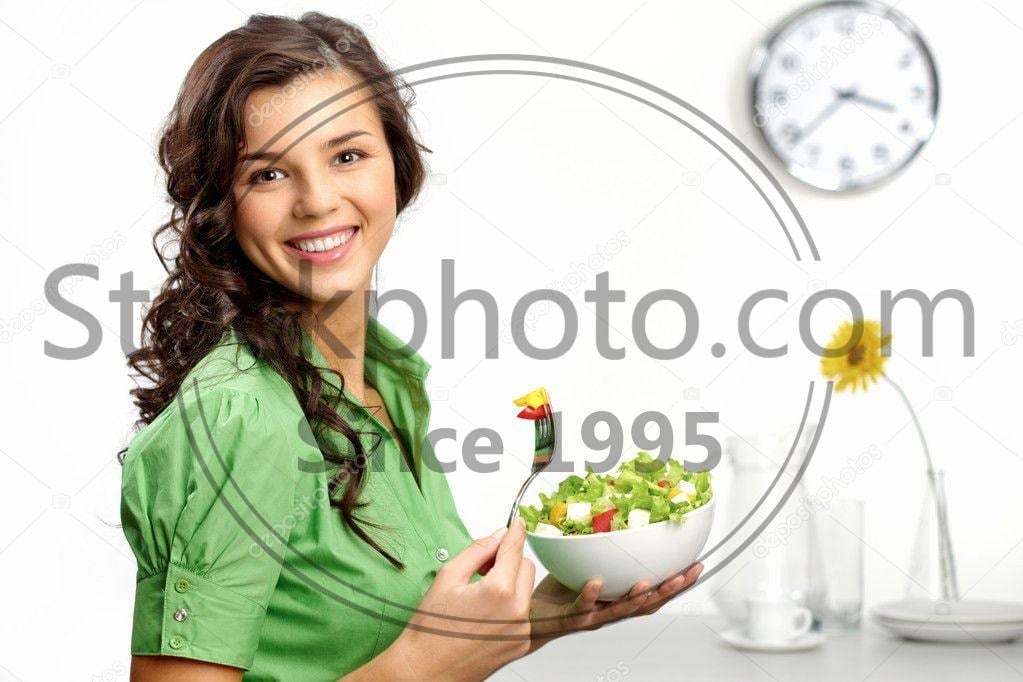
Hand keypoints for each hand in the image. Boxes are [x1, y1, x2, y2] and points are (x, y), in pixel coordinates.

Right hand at [385, 518, 534, 680]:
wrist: (427, 669)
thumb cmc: (432, 629)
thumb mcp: (448, 577)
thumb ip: (477, 551)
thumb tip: (497, 536)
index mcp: (499, 591)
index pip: (515, 549)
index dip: (515, 532)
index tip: (517, 523)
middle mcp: (517, 612)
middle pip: (526, 567)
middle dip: (508, 560)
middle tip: (482, 567)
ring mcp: (522, 631)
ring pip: (526, 590)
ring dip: (511, 583)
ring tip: (481, 592)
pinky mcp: (521, 645)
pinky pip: (523, 613)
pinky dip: (510, 605)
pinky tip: (485, 612)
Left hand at [526, 562, 702, 652]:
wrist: (529, 616)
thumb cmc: (558, 591)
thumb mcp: (585, 565)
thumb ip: (600, 548)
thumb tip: (612, 513)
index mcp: (617, 598)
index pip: (654, 592)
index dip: (676, 582)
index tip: (696, 566)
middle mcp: (609, 610)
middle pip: (646, 604)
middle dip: (669, 590)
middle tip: (686, 575)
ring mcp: (592, 615)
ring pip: (620, 609)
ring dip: (636, 597)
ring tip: (648, 583)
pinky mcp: (570, 616)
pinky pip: (582, 606)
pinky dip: (591, 595)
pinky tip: (597, 583)